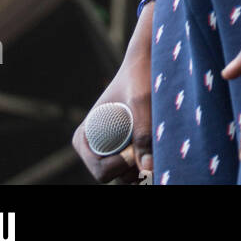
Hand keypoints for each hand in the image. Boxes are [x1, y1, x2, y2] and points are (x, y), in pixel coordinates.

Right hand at [72, 4, 153, 184]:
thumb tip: (147, 169)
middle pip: (114, 177)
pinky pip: (135, 170)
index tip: (138, 146)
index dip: (121, 166)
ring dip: (142, 164)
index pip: (101, 171)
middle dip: (134, 166)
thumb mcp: (142, 101)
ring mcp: (109, 151)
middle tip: (150, 141)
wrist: (148, 64)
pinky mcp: (125, 151)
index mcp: (83, 138)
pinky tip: (156, 146)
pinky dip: (147, 163)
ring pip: (127, 176)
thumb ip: (144, 132)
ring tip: (153, 138)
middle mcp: (92, 149)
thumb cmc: (140, 77)